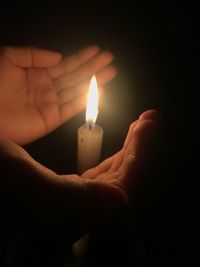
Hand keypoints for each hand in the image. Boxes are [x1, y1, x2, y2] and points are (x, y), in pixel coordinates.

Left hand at [0, 46, 115, 144]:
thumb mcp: (9, 59)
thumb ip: (34, 55)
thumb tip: (58, 57)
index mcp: (37, 73)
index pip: (64, 64)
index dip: (81, 57)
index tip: (96, 50)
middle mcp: (47, 87)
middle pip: (75, 76)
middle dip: (93, 67)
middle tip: (110, 59)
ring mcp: (51, 103)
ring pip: (77, 90)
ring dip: (94, 81)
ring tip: (110, 72)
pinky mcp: (53, 118)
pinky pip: (73, 107)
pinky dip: (86, 99)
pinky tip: (99, 90)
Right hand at [0, 109, 159, 242]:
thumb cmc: (1, 175)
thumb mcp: (28, 182)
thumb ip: (73, 197)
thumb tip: (120, 201)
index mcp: (74, 211)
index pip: (123, 186)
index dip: (140, 156)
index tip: (149, 125)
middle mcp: (81, 208)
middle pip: (124, 178)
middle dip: (140, 146)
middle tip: (149, 119)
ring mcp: (78, 198)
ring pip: (116, 174)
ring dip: (131, 148)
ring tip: (141, 126)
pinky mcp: (72, 188)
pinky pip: (104, 173)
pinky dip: (117, 155)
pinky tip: (123, 145)